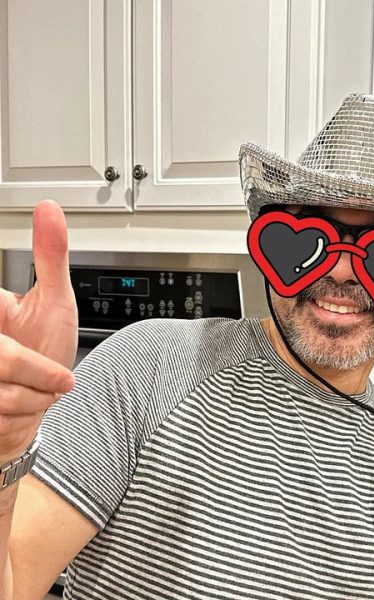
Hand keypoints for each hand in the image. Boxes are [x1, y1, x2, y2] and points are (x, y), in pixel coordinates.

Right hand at [0, 200, 77, 463]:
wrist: (36, 404)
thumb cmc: (47, 349)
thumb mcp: (56, 300)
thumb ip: (51, 257)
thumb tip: (49, 207)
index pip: (2, 304)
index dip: (16, 351)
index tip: (13, 343)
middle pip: (7, 358)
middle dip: (39, 370)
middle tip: (52, 370)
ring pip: (2, 391)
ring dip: (33, 395)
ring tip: (36, 386)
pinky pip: (0, 412)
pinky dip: (20, 414)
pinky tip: (19, 405)